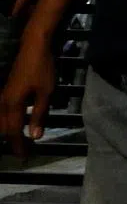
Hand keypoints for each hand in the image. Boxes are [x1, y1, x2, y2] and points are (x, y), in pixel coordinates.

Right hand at [0, 38, 55, 157]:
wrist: (34, 46)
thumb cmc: (42, 68)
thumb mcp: (45, 91)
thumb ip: (39, 114)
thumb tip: (35, 136)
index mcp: (12, 105)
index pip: (13, 132)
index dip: (18, 145)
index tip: (24, 157)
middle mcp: (3, 103)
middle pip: (4, 128)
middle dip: (12, 141)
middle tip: (22, 151)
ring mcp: (3, 96)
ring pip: (1, 121)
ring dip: (9, 131)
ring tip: (19, 140)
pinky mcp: (6, 91)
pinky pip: (3, 112)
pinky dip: (8, 121)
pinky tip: (16, 122)